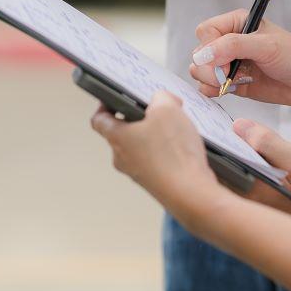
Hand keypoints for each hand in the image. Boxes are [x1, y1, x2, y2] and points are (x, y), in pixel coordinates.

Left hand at [90, 91, 224, 221]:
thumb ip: (160, 97)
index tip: (115, 98)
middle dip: (140, 118)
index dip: (105, 105)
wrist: (191, 194)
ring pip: (142, 147)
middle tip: (159, 110)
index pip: (99, 120)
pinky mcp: (155, 182)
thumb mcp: (167, 110)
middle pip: (124, 132)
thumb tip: (161, 99)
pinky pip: (157, 161)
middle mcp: (123, 158)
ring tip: (177, 129)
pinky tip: (185, 148)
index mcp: (117, 138)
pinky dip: (168, 152)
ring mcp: (139, 173)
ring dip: (156, 135)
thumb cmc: (174, 154)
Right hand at [187, 9, 290, 106]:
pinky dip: (212, 91)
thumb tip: (204, 54)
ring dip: (210, 80)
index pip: (205, 32)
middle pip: (199, 53)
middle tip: (226, 75)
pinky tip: (228, 90)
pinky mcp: (232, 83)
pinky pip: (210, 86)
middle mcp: (229, 42)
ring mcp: (230, 63)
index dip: (208, 47)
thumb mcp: (265, 46)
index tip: (222, 60)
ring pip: (200, 71)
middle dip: (208, 67)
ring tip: (232, 83)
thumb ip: (233, 46)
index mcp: (236, 23)